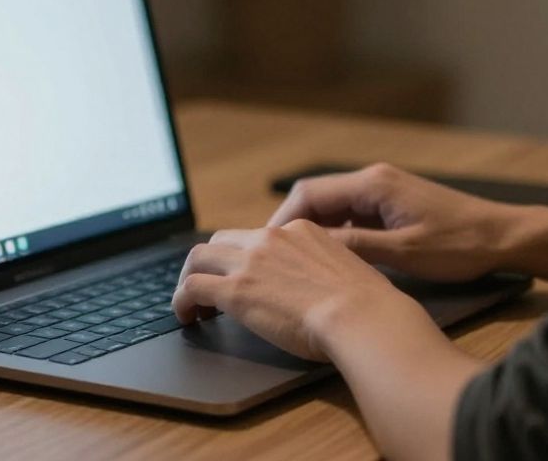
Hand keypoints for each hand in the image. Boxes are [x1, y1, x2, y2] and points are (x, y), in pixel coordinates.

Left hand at [173, 219, 433, 360]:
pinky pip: (191, 288)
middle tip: (209, 286)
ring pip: (198, 257)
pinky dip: (181, 301)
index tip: (242, 275)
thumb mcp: (348, 270)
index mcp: (301, 230)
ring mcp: (251, 261)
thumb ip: (327, 270)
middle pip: (222, 240)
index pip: (259, 236)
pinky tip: (186, 318)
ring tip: (190, 302)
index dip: (244, 257)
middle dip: (211, 262)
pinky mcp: (235, 290)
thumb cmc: (366, 304)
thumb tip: (323, 288)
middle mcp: (272, 238)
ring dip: (189, 278)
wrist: (361, 315)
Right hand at [267, 163, 515, 282]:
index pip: (310, 194)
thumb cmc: (459, 245)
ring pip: (333, 206)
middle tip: (274, 257)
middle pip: (317, 196)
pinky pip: (352, 213)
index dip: (282, 221)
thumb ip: (355, 247)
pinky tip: (331, 258)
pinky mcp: (394, 203)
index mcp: (374, 185)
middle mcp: (376, 179)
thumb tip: (309, 247)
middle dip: (292, 225)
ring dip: (313, 230)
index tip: (265, 248)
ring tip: (296, 262)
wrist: (503, 236)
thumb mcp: (404, 253)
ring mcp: (385, 190)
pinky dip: (336, 232)